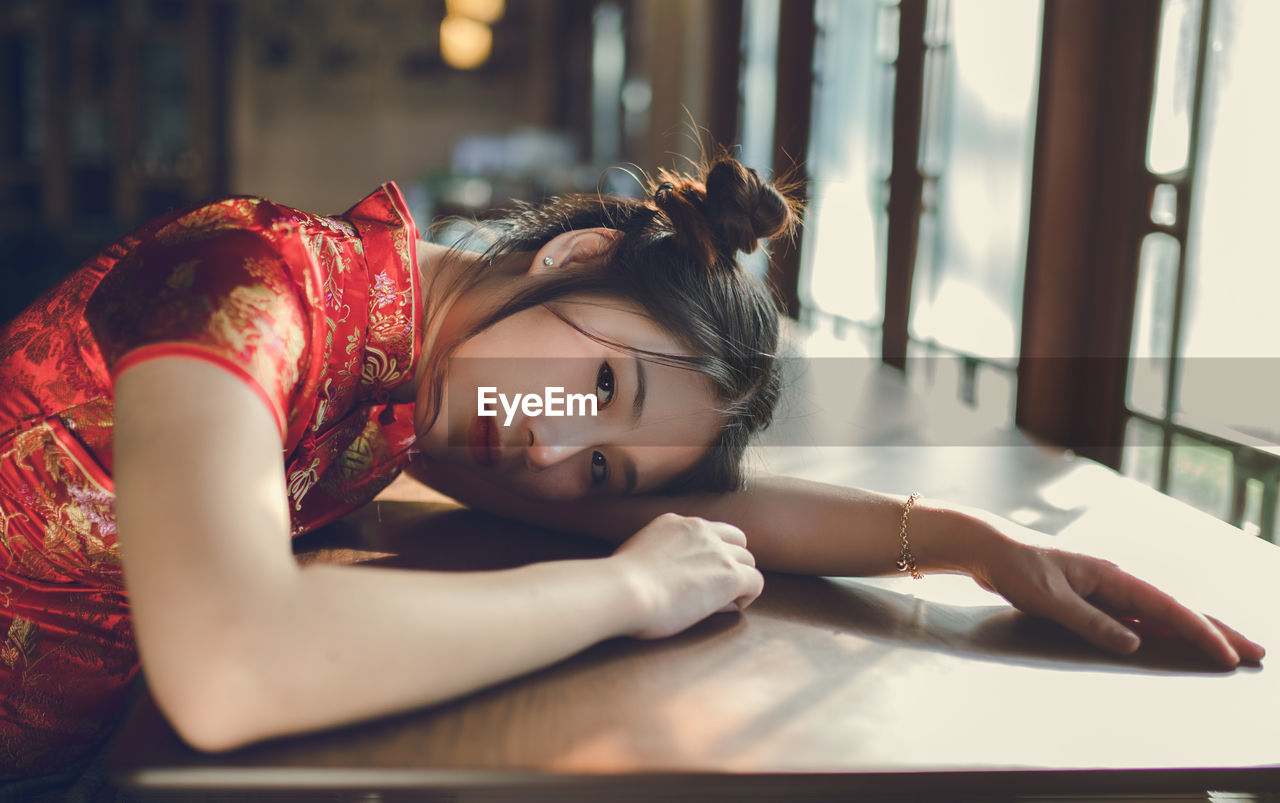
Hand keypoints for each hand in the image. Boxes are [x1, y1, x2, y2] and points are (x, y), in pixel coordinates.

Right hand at [610, 513, 763, 639]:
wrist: (625, 590)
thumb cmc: (618, 584)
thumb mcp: (635, 553)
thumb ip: (655, 554)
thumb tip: (663, 574)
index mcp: (675, 523)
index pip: (709, 531)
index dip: (709, 554)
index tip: (696, 575)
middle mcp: (700, 529)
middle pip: (736, 543)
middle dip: (729, 564)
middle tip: (709, 590)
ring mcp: (718, 551)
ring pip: (748, 561)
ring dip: (737, 581)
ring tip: (713, 603)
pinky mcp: (731, 575)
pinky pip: (756, 582)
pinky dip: (745, 597)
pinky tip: (722, 608)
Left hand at [971, 534, 1264, 667]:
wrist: (991, 548)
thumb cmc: (1017, 568)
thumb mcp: (1050, 599)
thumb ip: (1090, 622)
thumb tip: (1134, 644)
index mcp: (1112, 577)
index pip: (1168, 609)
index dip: (1201, 634)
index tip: (1228, 655)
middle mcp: (1117, 581)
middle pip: (1176, 610)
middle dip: (1216, 631)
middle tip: (1255, 652)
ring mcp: (1108, 589)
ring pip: (1162, 615)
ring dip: (1195, 632)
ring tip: (1229, 649)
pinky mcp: (1095, 598)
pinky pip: (1140, 618)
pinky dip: (1164, 631)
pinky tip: (1177, 641)